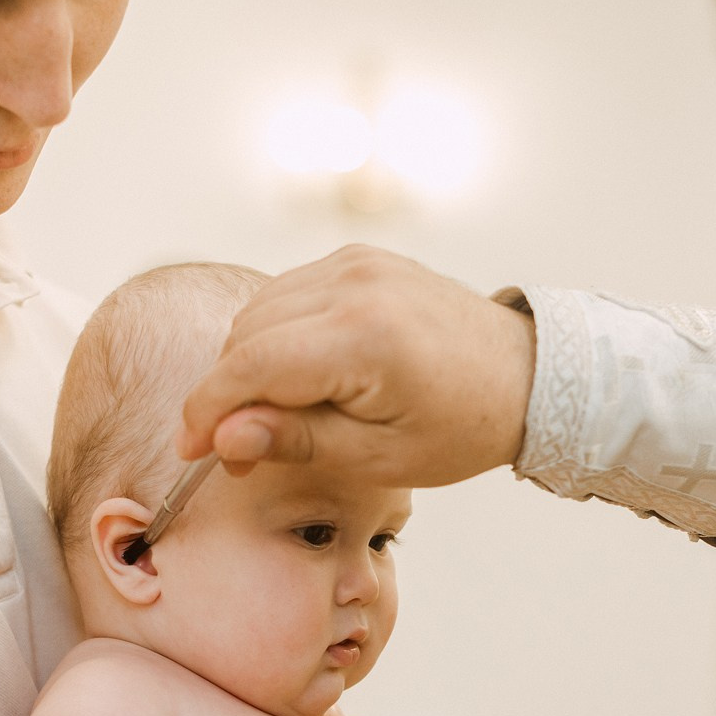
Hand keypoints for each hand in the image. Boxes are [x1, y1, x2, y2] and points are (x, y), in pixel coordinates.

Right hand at [178, 246, 537, 484]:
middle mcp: (355, 285)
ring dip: (245, 363)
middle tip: (237, 451)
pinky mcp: (358, 259)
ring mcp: (357, 263)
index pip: (249, 366)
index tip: (191, 452)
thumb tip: (223, 439)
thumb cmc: (460, 425)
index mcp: (363, 336)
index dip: (207, 411)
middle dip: (226, 394)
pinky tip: (296, 377)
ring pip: (258, 310)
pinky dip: (274, 336)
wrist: (524, 375)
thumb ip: (295, 441)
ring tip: (268, 418)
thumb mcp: (378, 456)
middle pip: (245, 334)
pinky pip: (287, 294)